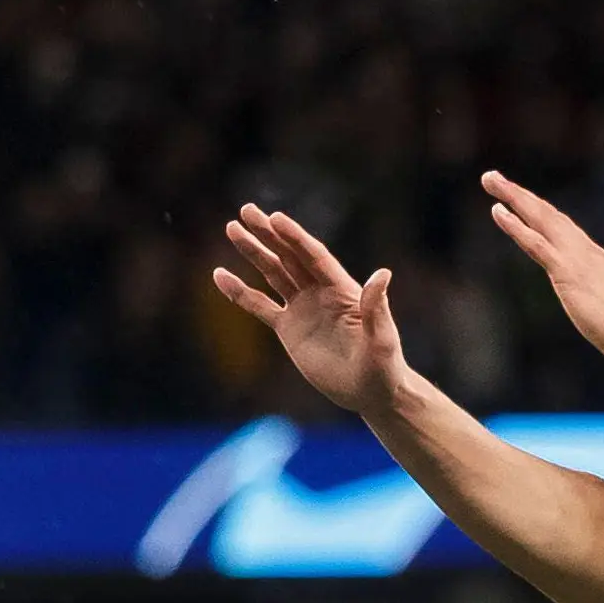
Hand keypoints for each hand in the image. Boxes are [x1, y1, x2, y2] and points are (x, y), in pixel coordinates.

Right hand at [214, 204, 408, 414]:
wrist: (369, 392)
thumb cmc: (382, 366)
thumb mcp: (383, 338)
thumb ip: (376, 308)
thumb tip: (382, 274)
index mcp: (342, 289)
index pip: (314, 257)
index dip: (295, 238)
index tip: (275, 219)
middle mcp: (320, 292)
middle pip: (290, 256)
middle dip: (269, 234)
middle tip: (246, 210)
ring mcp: (302, 307)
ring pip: (274, 272)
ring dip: (254, 252)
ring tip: (232, 229)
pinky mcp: (288, 328)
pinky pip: (259, 306)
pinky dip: (240, 292)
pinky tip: (220, 276)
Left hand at [480, 171, 603, 372]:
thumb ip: (599, 303)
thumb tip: (599, 311)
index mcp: (594, 259)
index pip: (561, 227)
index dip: (538, 211)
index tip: (519, 198)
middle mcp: (585, 251)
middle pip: (547, 214)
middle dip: (519, 194)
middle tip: (491, 177)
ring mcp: (577, 259)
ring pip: (540, 219)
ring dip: (514, 197)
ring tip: (490, 180)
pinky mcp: (569, 274)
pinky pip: (537, 244)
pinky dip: (516, 226)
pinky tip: (498, 211)